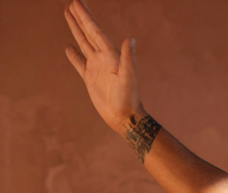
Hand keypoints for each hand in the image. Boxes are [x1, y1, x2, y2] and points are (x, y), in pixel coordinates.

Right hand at [64, 0, 142, 134]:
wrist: (125, 117)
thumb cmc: (129, 97)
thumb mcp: (129, 76)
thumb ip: (128, 57)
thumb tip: (130, 38)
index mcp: (111, 55)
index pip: (96, 31)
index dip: (87, 17)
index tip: (77, 3)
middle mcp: (103, 58)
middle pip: (89, 33)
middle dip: (81, 18)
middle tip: (72, 3)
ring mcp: (96, 68)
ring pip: (83, 44)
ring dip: (76, 30)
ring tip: (68, 15)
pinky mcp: (90, 79)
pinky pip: (79, 63)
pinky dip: (73, 55)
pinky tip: (68, 47)